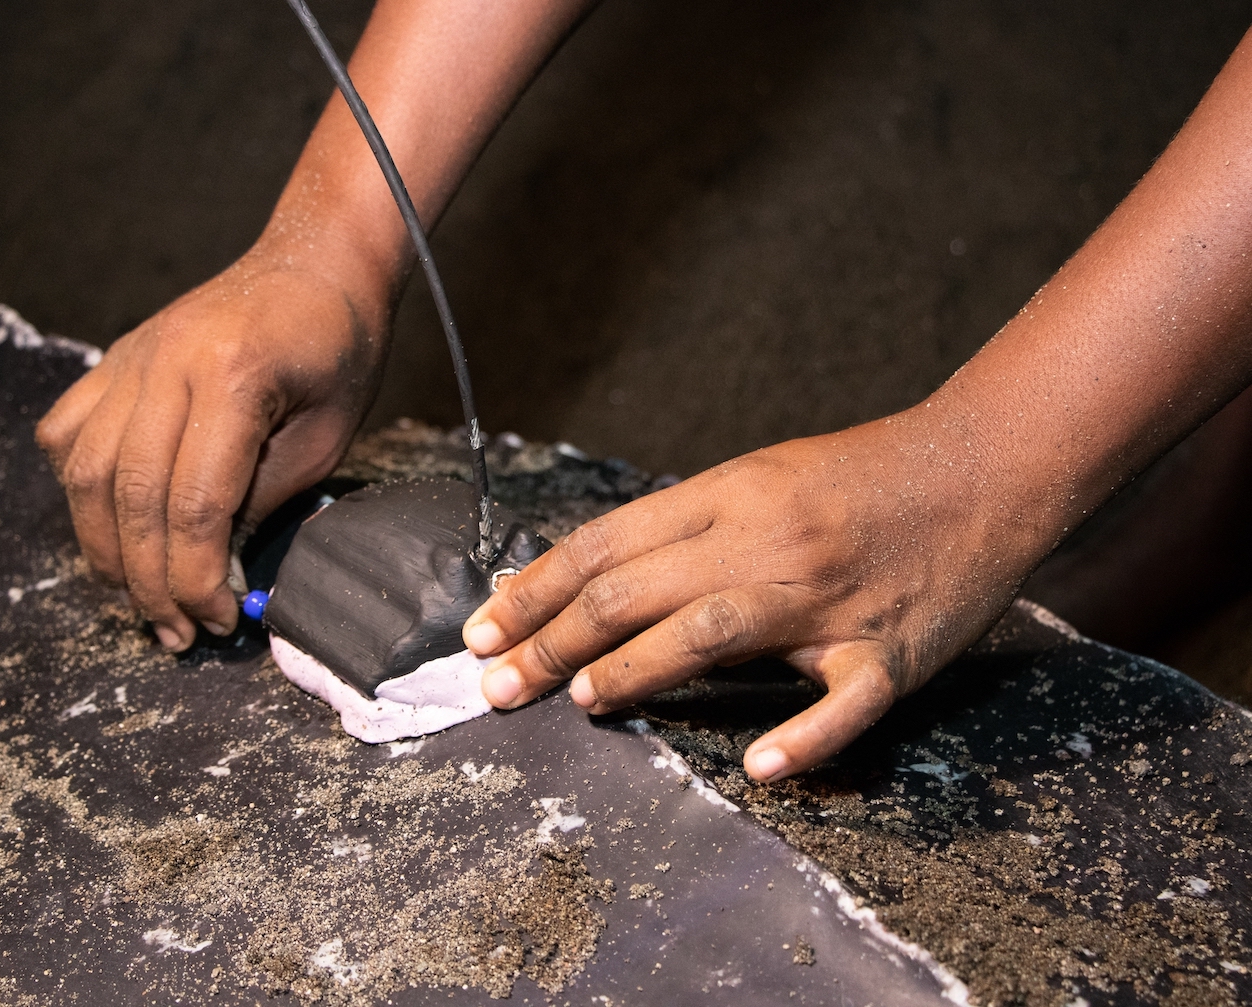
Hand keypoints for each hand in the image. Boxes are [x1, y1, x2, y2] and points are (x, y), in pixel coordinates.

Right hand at [36, 251, 385, 649]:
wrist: (316, 262)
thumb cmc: (339, 349)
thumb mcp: (327, 436)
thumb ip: (263, 499)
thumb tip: (210, 570)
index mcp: (233, 377)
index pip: (192, 504)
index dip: (195, 577)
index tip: (217, 619)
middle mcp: (166, 363)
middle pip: (129, 496)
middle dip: (148, 581)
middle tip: (176, 632)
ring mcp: (131, 357)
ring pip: (83, 472)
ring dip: (105, 549)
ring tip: (141, 598)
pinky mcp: (114, 359)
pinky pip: (67, 434)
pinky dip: (79, 491)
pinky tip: (112, 526)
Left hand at [463, 413, 1036, 781]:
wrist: (982, 464)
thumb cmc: (859, 476)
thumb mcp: (759, 476)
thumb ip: (682, 526)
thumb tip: (587, 574)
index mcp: (730, 495)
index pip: (608, 545)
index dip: (537, 590)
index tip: (483, 629)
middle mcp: (768, 543)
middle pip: (638, 591)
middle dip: (554, 641)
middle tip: (496, 685)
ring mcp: (829, 599)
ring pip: (713, 633)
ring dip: (637, 670)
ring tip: (581, 702)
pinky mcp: (889, 651)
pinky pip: (844, 702)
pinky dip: (803, 737)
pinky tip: (759, 765)